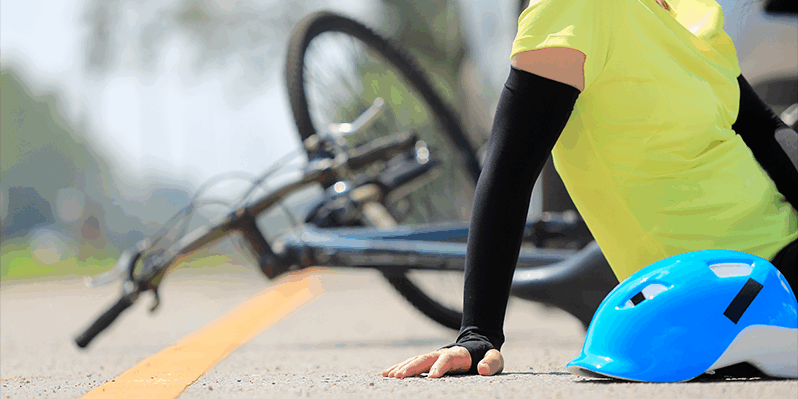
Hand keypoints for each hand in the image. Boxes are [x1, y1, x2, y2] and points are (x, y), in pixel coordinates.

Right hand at [382, 346, 503, 378]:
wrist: (477, 348)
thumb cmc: (487, 358)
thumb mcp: (495, 359)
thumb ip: (492, 362)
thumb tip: (483, 368)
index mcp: (459, 354)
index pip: (448, 359)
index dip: (440, 367)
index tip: (432, 377)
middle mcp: (443, 353)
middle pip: (426, 358)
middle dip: (413, 367)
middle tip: (401, 376)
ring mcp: (434, 356)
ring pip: (415, 360)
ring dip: (403, 367)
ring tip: (390, 376)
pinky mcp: (428, 361)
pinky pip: (411, 363)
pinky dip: (399, 367)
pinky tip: (386, 373)